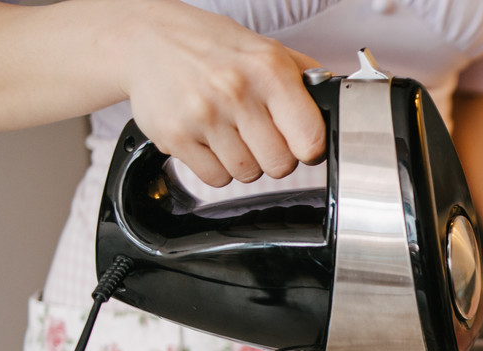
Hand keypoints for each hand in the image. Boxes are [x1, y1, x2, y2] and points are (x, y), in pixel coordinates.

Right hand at [117, 0, 325, 186]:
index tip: (302, 144)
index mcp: (268, 70)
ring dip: (245, 162)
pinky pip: (215, 179)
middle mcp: (235, 91)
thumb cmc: (213, 47)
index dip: (310, 148)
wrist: (148, 40)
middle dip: (276, 157)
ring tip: (231, 132)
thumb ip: (306, 79)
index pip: (310, 139)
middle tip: (261, 136)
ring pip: (248, 175)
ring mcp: (203, 115)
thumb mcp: (267, 49)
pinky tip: (210, 140)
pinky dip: (217, 168)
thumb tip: (334, 105)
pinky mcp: (175, 136)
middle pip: (280, 165)